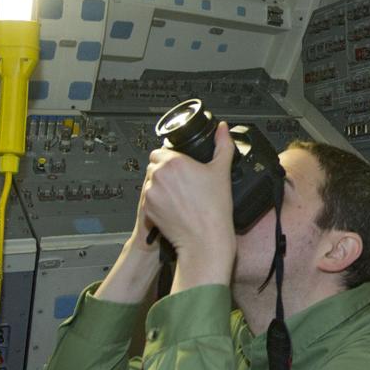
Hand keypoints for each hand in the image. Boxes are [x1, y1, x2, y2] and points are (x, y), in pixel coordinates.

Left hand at [140, 122, 236, 285]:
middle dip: (165, 171)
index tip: (182, 168)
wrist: (204, 239)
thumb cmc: (214, 209)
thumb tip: (223, 129)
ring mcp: (151, 191)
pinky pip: (149, 198)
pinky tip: (174, 206)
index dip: (171, 158)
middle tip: (183, 183)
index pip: (161, 151)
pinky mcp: (147, 207)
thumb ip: (223, 145)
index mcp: (175, 161)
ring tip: (179, 196)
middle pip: (155, 165)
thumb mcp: (222, 171)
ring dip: (160, 185)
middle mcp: (159, 174)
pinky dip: (158, 201)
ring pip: (151, 182)